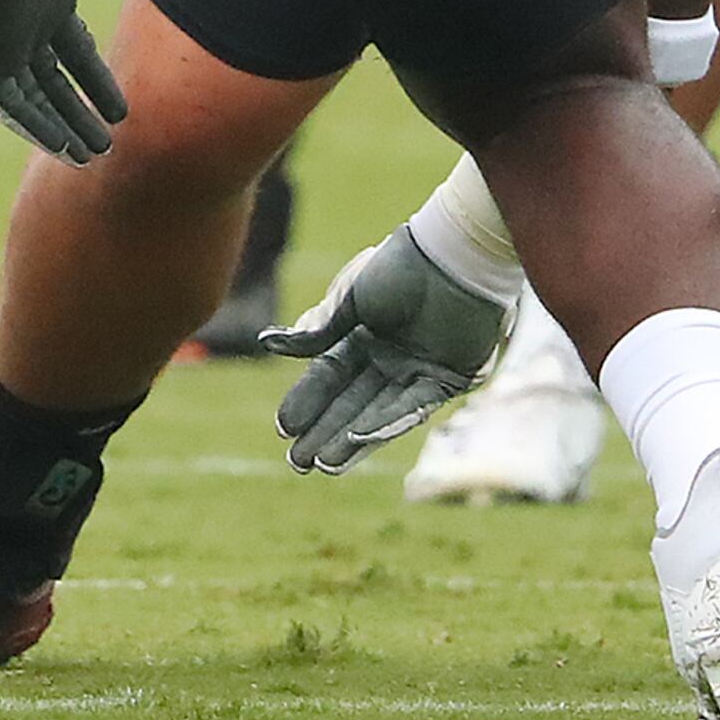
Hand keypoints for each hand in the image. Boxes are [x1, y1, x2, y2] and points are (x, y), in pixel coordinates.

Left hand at [0, 0, 180, 163]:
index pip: (74, 50)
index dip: (97, 81)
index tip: (121, 112)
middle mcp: (22, 24)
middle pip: (51, 82)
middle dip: (76, 114)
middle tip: (104, 147)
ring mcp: (2, 40)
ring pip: (30, 98)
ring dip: (57, 128)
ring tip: (88, 158)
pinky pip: (6, 99)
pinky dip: (31, 123)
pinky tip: (59, 146)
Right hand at [258, 227, 508, 472]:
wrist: (453, 255)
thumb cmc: (401, 266)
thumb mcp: (349, 299)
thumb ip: (316, 331)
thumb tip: (266, 344)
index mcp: (365, 335)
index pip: (330, 376)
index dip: (307, 401)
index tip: (283, 427)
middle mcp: (392, 358)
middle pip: (351, 402)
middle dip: (324, 432)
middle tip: (297, 462)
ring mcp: (421, 371)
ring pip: (379, 412)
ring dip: (352, 439)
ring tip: (323, 464)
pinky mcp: (451, 379)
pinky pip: (414, 406)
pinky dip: (387, 423)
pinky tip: (359, 438)